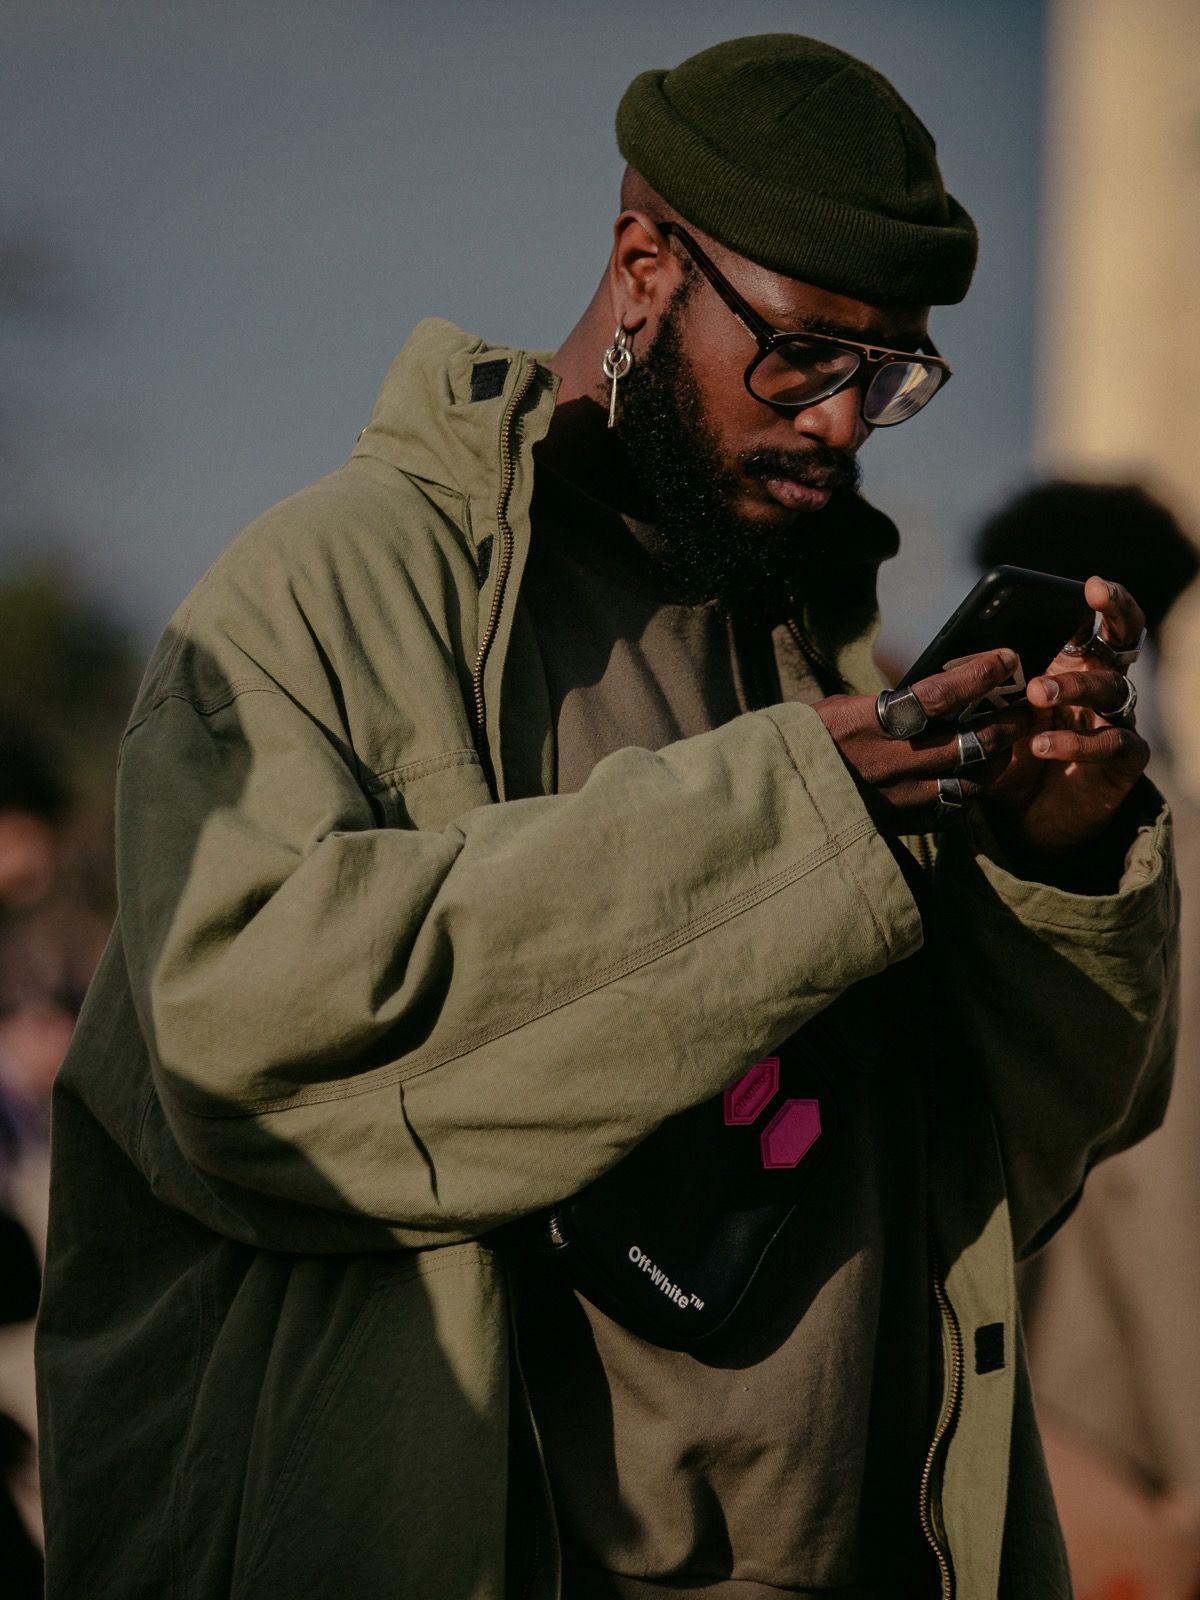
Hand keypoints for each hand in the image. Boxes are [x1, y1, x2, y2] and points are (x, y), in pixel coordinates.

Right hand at [814, 648, 1032, 834]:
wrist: (776, 798)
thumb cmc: (805, 744)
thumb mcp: (838, 709)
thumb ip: (887, 703)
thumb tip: (933, 689)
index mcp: (872, 724)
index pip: (942, 695)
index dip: (980, 675)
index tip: (1006, 659)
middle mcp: (892, 763)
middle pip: (972, 741)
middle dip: (1007, 721)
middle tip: (1024, 707)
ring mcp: (900, 799)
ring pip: (972, 780)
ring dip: (996, 759)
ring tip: (1004, 745)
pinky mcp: (901, 825)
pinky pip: (952, 810)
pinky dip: (968, 792)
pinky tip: (969, 778)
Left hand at [979, 576, 1149, 857]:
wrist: (1027, 818)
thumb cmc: (1002, 757)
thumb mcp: (979, 718)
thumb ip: (964, 687)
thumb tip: (914, 654)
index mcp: (1068, 663)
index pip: (1091, 621)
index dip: (1101, 599)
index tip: (1086, 586)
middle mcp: (1099, 684)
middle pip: (1120, 639)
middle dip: (1109, 617)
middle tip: (1088, 601)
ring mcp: (1116, 718)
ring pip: (1110, 689)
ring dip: (1073, 686)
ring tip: (1035, 693)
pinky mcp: (1124, 759)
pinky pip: (1112, 743)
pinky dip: (1077, 742)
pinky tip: (1044, 744)